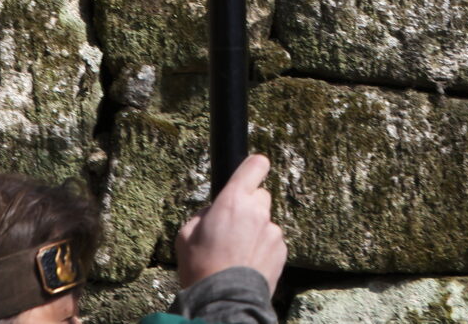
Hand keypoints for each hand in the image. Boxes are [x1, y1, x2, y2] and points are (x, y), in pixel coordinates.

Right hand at [175, 154, 286, 292]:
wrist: (224, 300)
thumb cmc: (200, 268)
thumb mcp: (186, 235)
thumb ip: (203, 215)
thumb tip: (213, 212)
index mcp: (233, 201)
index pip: (255, 165)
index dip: (253, 167)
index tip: (250, 173)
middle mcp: (257, 211)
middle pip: (260, 195)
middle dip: (249, 206)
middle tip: (234, 227)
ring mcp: (272, 231)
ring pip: (266, 221)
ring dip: (256, 230)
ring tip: (238, 253)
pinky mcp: (282, 250)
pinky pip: (272, 241)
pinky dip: (263, 248)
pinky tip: (248, 264)